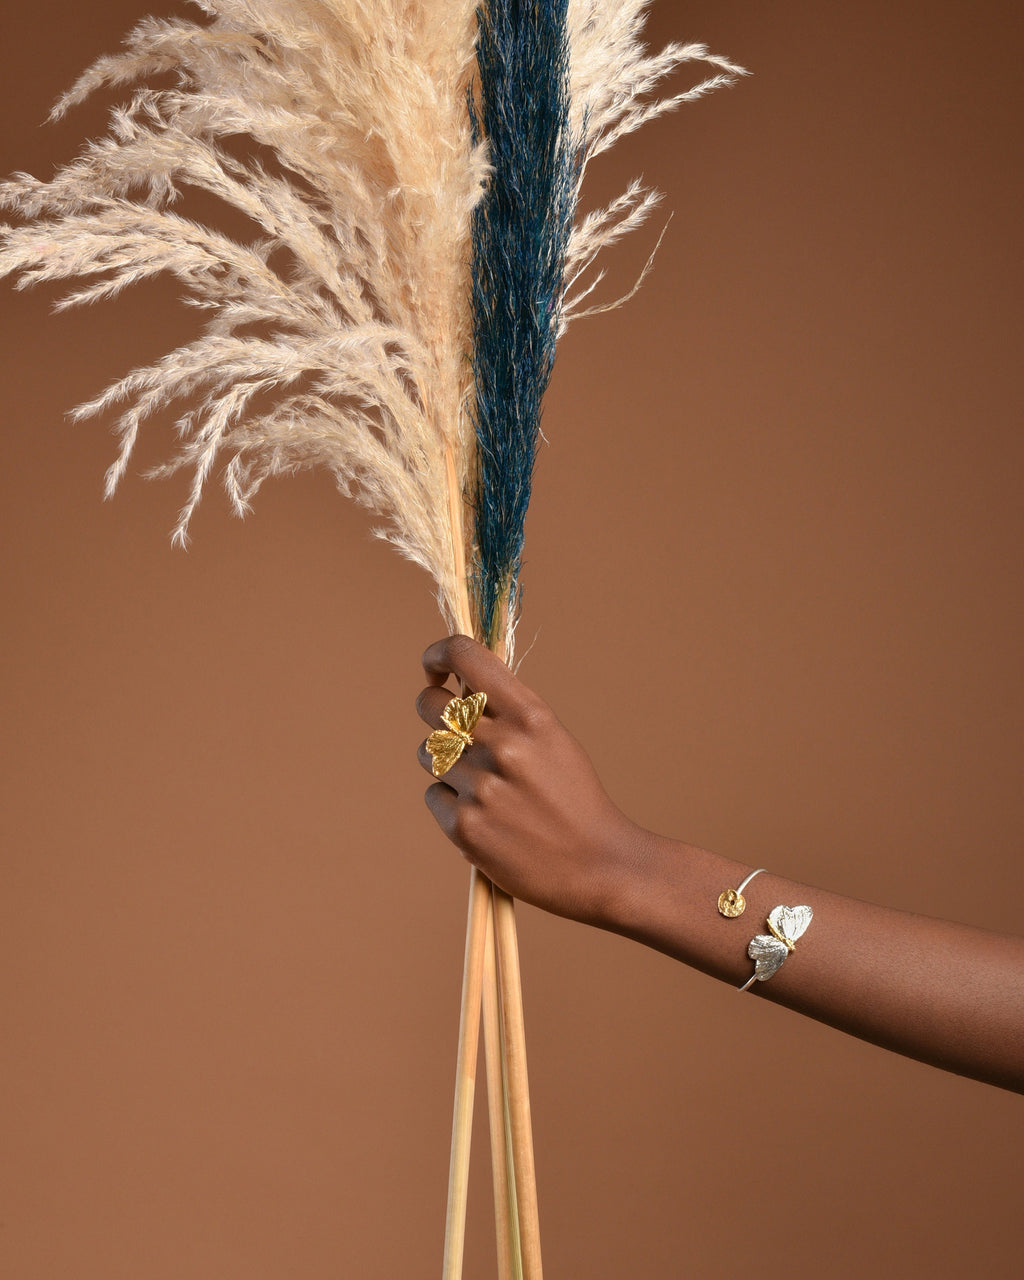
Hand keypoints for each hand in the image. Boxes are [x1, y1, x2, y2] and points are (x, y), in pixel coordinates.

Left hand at [415, 635, 650, 927]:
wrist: (599, 864)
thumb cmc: (574, 797)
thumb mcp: (553, 738)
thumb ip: (508, 710)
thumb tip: (458, 684)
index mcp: (530, 715)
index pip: (464, 656)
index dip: (438, 654)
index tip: (435, 667)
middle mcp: (503, 744)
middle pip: (430, 704)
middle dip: (435, 712)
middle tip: (454, 731)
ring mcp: (481, 786)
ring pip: (429, 753)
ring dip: (447, 764)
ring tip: (484, 785)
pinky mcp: (465, 826)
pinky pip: (434, 795)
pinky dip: (452, 804)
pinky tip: (486, 816)